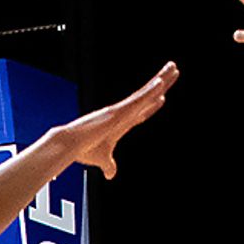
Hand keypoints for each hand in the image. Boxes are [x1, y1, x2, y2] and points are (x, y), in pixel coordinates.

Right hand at [50, 63, 177, 178]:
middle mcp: (123, 113)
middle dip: (161, 83)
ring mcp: (121, 110)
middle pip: (147, 96)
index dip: (152, 104)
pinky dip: (149, 92)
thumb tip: (110, 175)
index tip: (162, 96)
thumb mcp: (102, 159)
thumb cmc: (82, 150)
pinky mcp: (117, 111)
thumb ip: (108, 165)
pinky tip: (160, 84)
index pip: (141, 111)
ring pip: (145, 93)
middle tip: (173, 70)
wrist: (70, 144)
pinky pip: (137, 100)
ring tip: (173, 68)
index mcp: (120, 123)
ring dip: (160, 80)